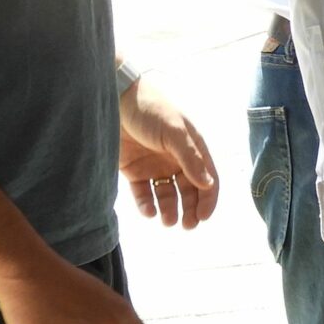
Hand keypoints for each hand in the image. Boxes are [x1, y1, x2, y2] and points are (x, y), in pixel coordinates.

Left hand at [119, 79, 219, 227]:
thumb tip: (208, 185)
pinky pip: (143, 193)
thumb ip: (190, 158)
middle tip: (187, 226)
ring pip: (167, 195)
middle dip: (190, 209)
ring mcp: (155, 166)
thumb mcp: (175, 131)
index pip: (207, 178)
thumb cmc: (151, 109)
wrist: (115, 97)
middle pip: (189, 191)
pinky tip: (150, 212)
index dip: (208, 199)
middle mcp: (176, 159)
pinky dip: (148, 205)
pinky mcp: (134, 170)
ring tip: (168, 222)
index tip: (203, 217)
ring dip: (170, 210)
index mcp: (192, 148)